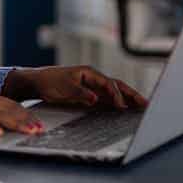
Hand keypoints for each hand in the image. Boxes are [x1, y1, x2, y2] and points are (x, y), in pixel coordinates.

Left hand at [2, 66, 147, 109]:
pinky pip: (106, 98)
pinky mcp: (88, 94)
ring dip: (126, 99)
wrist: (37, 82)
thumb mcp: (64, 87)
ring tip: (140, 107)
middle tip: (145, 103)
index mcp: (89, 72)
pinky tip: (123, 110)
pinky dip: (116, 103)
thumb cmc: (49, 81)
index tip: (121, 106)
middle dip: (130, 94)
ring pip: (113, 92)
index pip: (108, 83)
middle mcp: (93, 78)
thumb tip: (95, 98)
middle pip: (116, 85)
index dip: (116, 95)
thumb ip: (81, 93)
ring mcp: (91, 86)